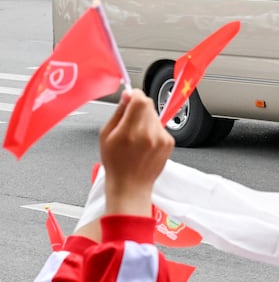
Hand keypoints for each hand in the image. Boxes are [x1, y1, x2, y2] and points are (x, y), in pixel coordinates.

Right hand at [100, 89, 173, 216]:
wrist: (131, 186)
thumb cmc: (115, 164)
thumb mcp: (106, 136)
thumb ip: (118, 112)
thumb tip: (127, 95)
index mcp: (130, 132)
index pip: (140, 99)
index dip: (135, 95)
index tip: (130, 97)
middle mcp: (148, 134)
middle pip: (148, 105)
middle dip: (139, 108)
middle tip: (130, 120)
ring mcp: (161, 138)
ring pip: (155, 115)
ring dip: (146, 119)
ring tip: (136, 136)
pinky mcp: (169, 142)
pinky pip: (161, 126)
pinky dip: (153, 130)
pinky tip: (145, 143)